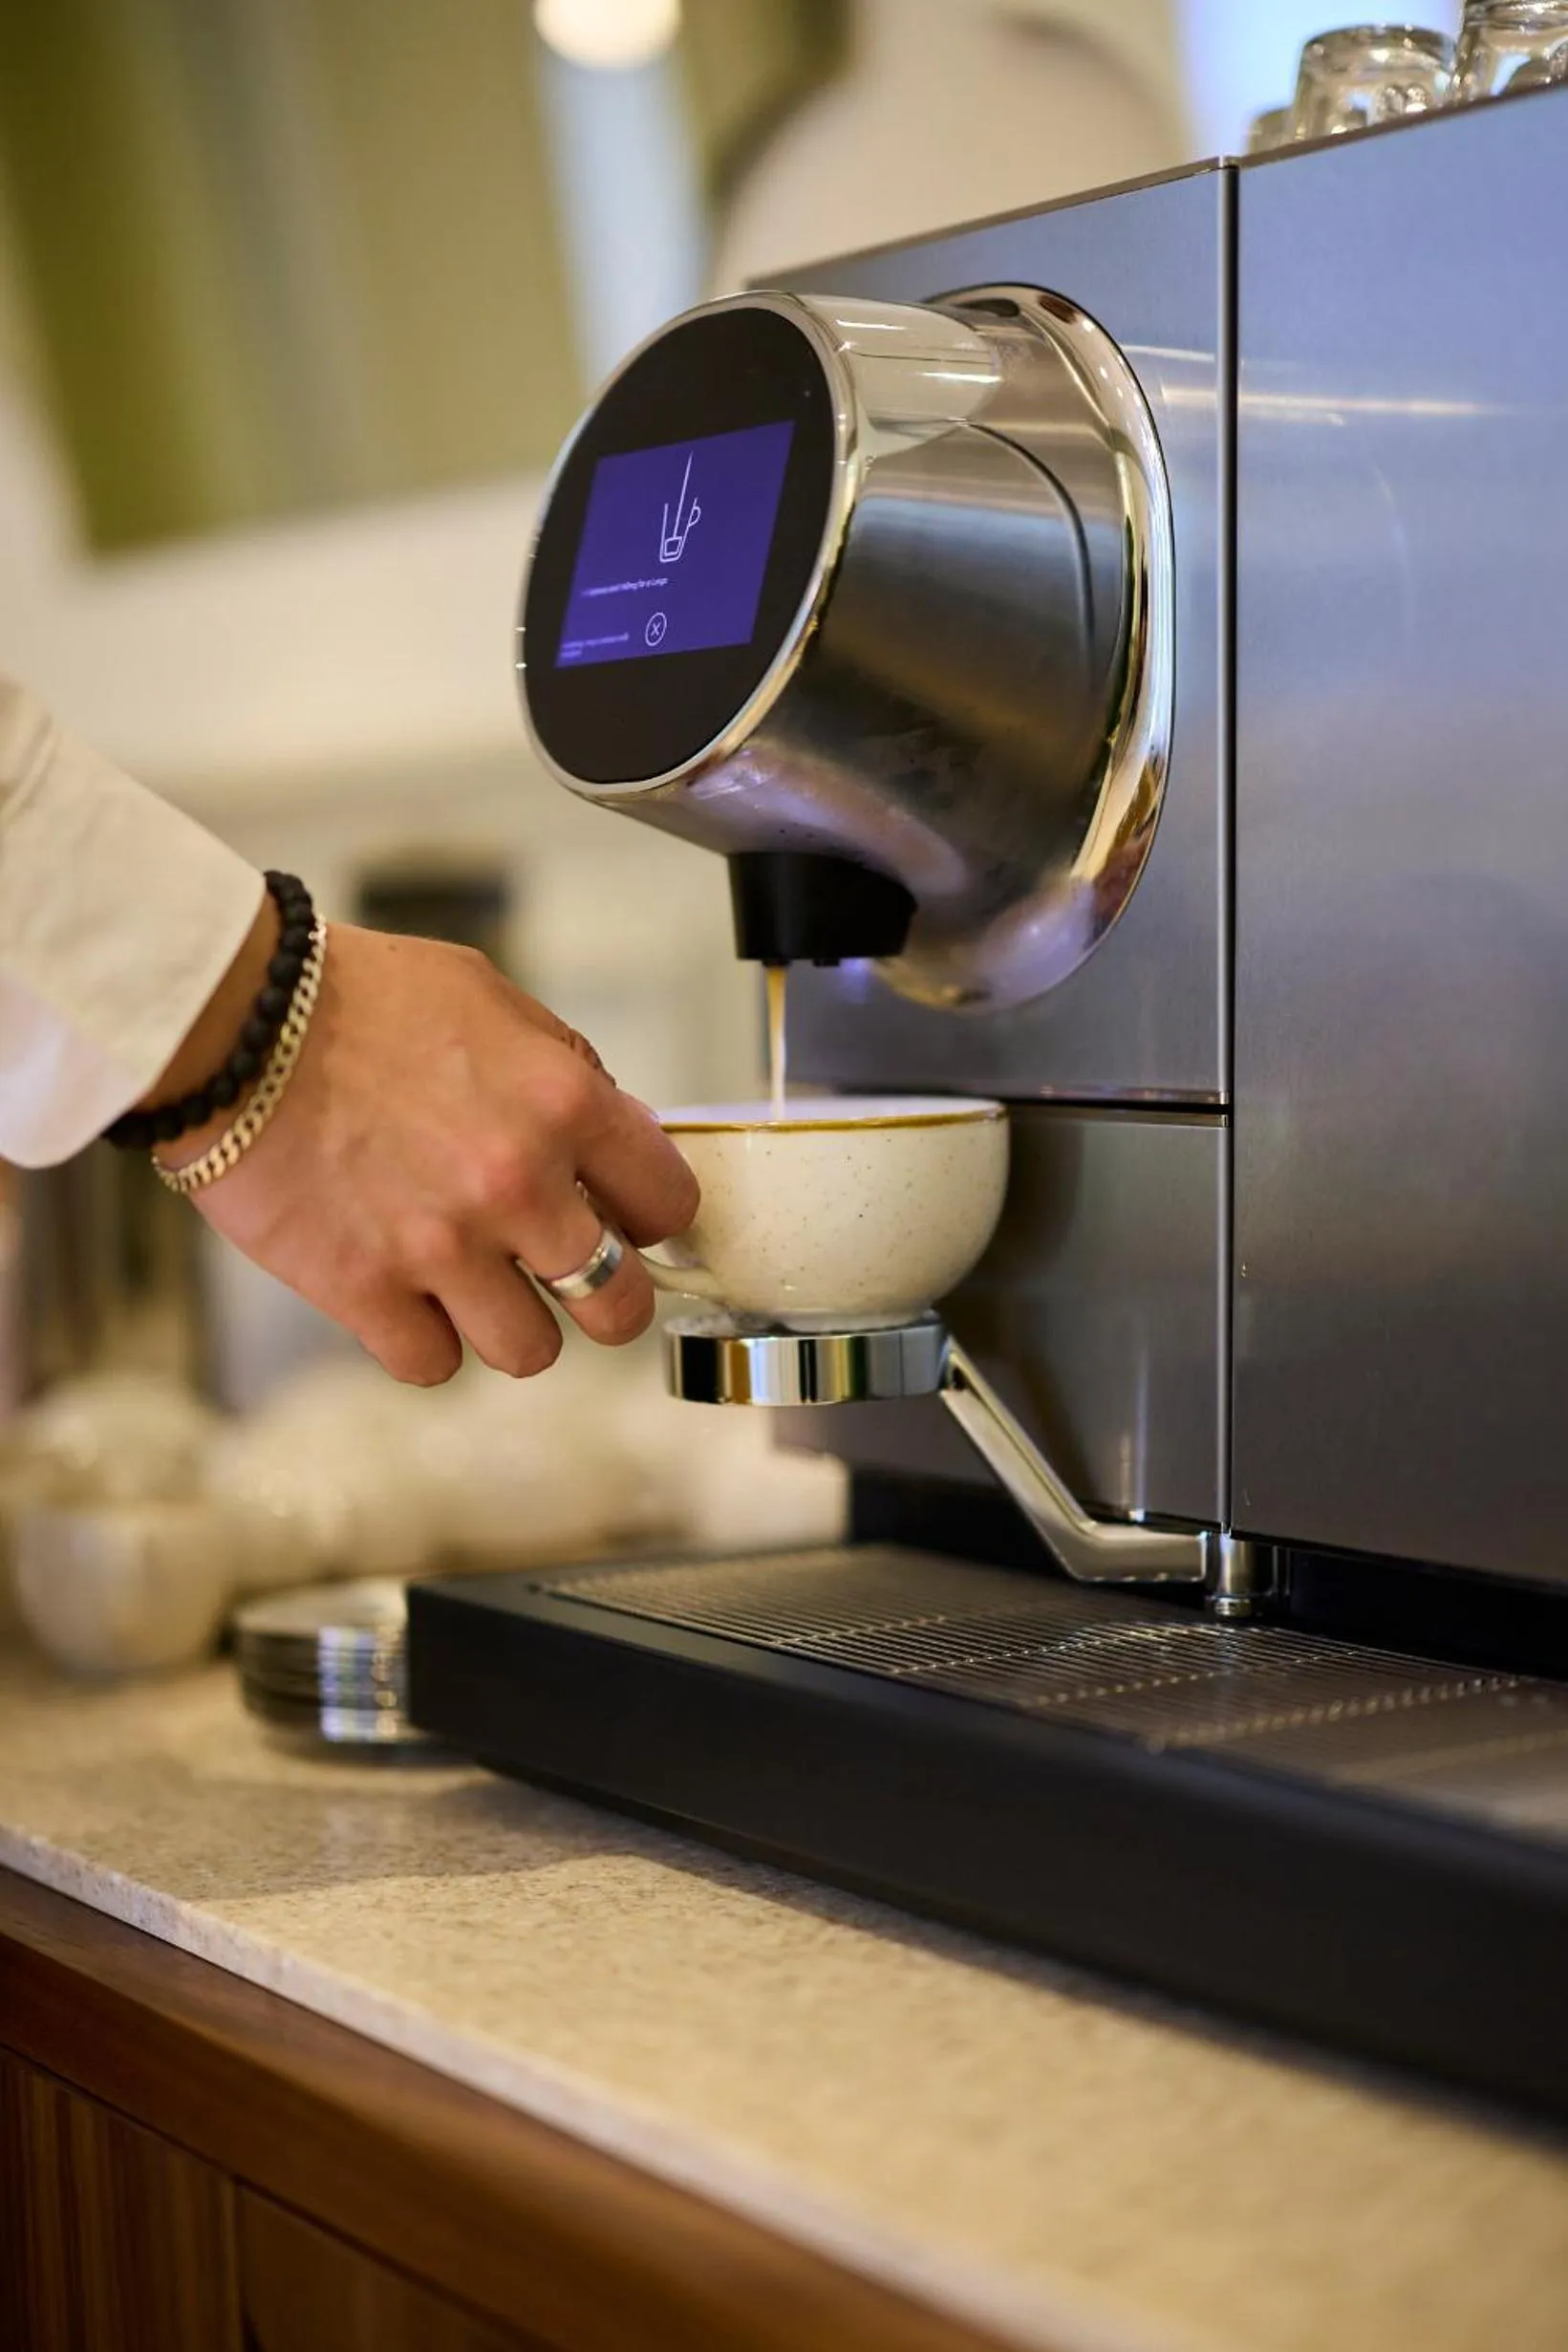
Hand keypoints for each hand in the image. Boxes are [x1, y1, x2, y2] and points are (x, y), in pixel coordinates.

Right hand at [157, 920, 697, 1384]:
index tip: (628, 1221)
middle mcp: (517, 1185)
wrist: (232, 1020)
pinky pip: (432, 1365)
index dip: (651, 1218)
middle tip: (568, 1278)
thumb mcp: (491, 1000)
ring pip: (532, 1352)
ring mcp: (442, 1247)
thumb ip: (565, 1070)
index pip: (668, 1204)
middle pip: (618, 1306)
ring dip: (511, 1324)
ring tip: (477, 1287)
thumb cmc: (358, 999)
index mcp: (563, 1104)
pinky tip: (406, 1297)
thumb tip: (619, 1131)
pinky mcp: (364, 1290)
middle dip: (603, 1299)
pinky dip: (423, 1341)